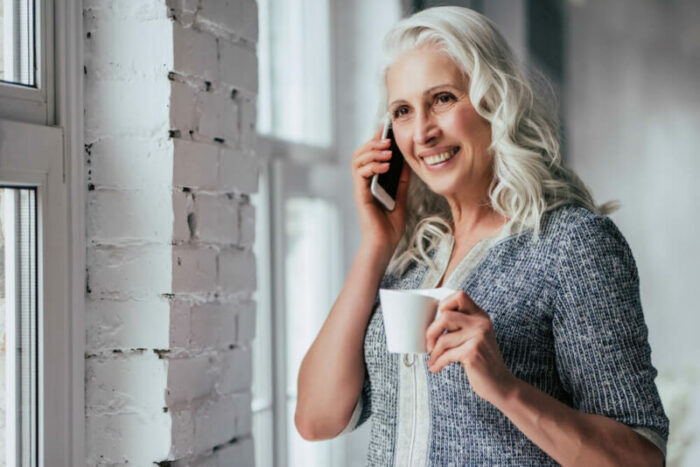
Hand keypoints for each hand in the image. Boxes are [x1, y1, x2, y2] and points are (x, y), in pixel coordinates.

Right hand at [351, 125, 410, 252]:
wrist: (384, 245)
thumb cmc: (390, 227)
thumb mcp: (400, 198)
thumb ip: (401, 181)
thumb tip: (407, 163)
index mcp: (371, 182)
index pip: (370, 155)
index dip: (376, 140)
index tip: (386, 129)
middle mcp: (363, 183)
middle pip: (360, 153)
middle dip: (373, 142)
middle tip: (387, 139)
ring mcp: (360, 188)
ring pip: (357, 160)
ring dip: (372, 152)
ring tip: (387, 151)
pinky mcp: (360, 195)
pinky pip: (360, 174)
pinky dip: (371, 166)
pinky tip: (384, 166)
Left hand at [425, 290, 517, 404]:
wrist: (500, 384)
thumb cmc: (482, 361)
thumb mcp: (476, 337)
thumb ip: (462, 326)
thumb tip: (431, 323)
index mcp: (481, 316)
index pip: (460, 296)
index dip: (444, 304)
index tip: (438, 320)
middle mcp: (481, 323)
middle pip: (445, 316)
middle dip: (431, 331)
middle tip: (429, 344)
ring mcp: (478, 337)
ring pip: (443, 339)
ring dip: (434, 353)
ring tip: (433, 360)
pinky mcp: (473, 352)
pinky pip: (446, 355)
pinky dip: (437, 363)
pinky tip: (435, 368)